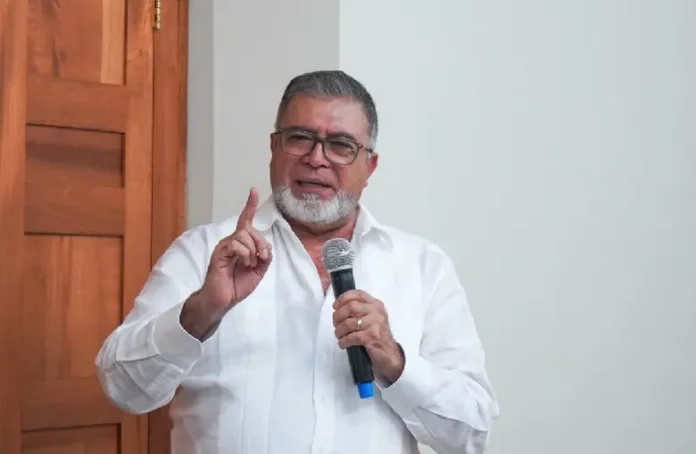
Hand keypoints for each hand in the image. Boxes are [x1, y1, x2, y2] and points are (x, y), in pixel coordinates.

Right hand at [200, 187, 272, 312]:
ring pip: (244, 236)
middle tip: (262, 258)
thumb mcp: (258, 271)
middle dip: (261, 243)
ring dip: (253, 250)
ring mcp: (224, 246)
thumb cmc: (237, 285)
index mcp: (240, 244)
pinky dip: (245, 254)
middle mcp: (231, 241)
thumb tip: (267, 247)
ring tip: (249, 264)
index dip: (249, 205)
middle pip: (250, 229)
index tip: (253, 190)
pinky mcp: (220, 252)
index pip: (245, 220)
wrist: (223, 300)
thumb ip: (265, 257)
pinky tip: (244, 263)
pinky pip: (237, 244)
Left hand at [332, 290, 404, 383]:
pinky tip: (343, 344)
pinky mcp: (372, 337)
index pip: (358, 294)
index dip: (343, 299)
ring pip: (349, 323)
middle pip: (351, 307)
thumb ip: (360, 310)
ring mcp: (376, 323)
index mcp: (376, 304)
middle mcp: (377, 311)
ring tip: (339, 335)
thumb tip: (339, 308)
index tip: (335, 306)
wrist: (389, 354)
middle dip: (338, 316)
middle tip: (335, 324)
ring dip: (339, 330)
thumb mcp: (372, 318)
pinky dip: (343, 341)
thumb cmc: (377, 335)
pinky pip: (351, 337)